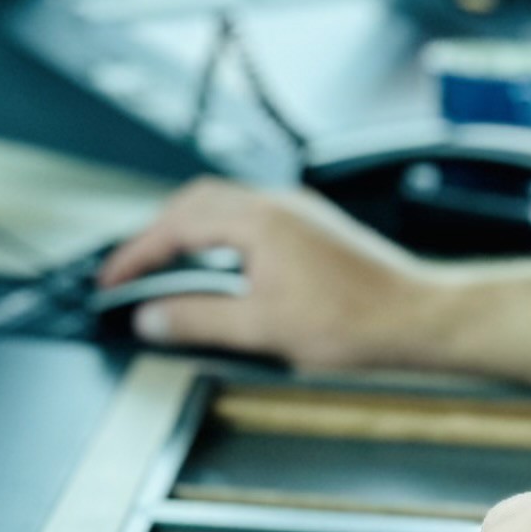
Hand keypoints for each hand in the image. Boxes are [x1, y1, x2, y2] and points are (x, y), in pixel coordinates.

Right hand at [95, 180, 444, 371]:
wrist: (419, 318)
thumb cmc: (358, 320)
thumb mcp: (263, 330)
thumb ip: (199, 320)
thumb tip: (152, 318)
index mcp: (259, 221)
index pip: (176, 227)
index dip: (135, 255)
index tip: (111, 280)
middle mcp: (277, 205)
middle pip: (194, 202)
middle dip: (155, 233)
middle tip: (131, 270)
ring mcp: (297, 213)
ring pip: (223, 206)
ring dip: (187, 231)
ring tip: (165, 267)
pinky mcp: (312, 228)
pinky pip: (248, 217)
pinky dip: (217, 236)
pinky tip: (219, 268)